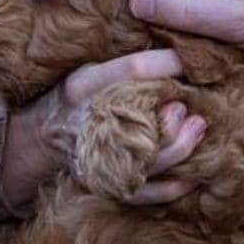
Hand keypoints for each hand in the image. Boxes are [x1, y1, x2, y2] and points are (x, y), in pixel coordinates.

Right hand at [0, 49, 205, 210]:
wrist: (44, 134)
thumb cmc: (80, 93)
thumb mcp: (92, 68)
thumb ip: (125, 65)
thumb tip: (177, 50)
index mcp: (84, 84)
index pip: (133, 69)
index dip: (167, 63)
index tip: (191, 58)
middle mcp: (88, 122)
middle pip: (140, 122)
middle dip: (173, 116)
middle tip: (192, 107)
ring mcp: (95, 157)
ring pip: (146, 161)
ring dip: (181, 147)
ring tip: (198, 128)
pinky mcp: (103, 184)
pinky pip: (145, 193)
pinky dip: (173, 186)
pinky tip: (195, 174)